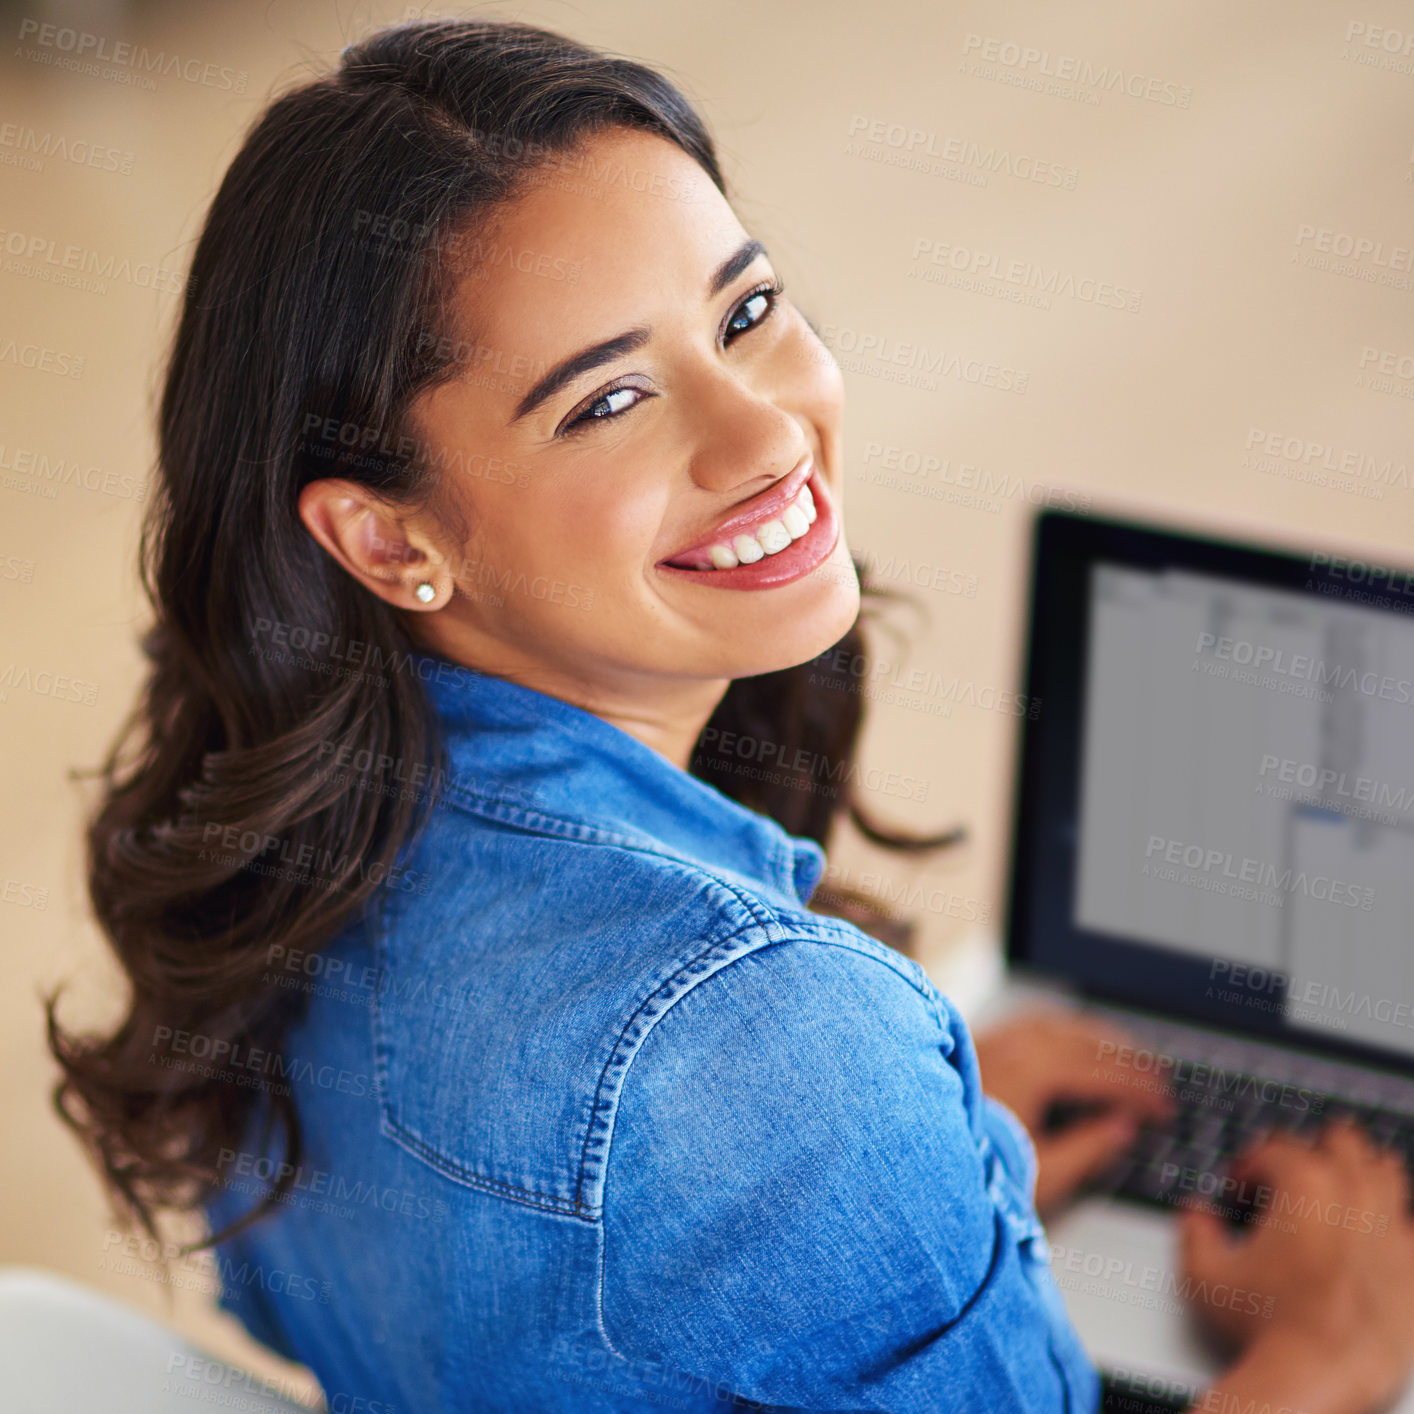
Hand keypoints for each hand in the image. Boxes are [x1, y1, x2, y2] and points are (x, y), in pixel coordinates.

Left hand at [972, 1008, 1171, 1214]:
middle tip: (1160, 1083)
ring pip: (1062, 1025)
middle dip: (1129, 1063)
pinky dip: (1067, 1030)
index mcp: (1036, 1071)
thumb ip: (1088, 1149)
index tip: (1166, 1110)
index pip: (1105, 1075)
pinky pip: (1035, 1022)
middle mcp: (1016, 1043)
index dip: (1141, 1093)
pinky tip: (1075, 1041)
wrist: (906, 1151)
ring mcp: (995, 1037)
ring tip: (1130, 1059)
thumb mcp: (1040, 1173)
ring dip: (1101, 1041)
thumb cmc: (970, 1166)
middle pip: (1088, 1043)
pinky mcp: (980, 1041)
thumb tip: (1121, 1127)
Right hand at [1181, 1119, 1413, 1413]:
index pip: (1272, 1149)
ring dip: (1358, 1171)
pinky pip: (1409, 1221)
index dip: (1247, 1167)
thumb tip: (1197, 1214)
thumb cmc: (1267, 1324)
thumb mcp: (1204, 1273)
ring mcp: (1390, 1226)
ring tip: (1338, 1188)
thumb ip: (1194, 1230)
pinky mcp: (1413, 1262)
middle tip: (1291, 1177)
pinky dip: (1389, 1219)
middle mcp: (1352, 1194)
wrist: (1319, 1373)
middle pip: (1339, 1140)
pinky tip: (1370, 1233)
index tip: (1238, 1190)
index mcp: (1303, 1183)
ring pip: (1384, 1169)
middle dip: (1311, 1151)